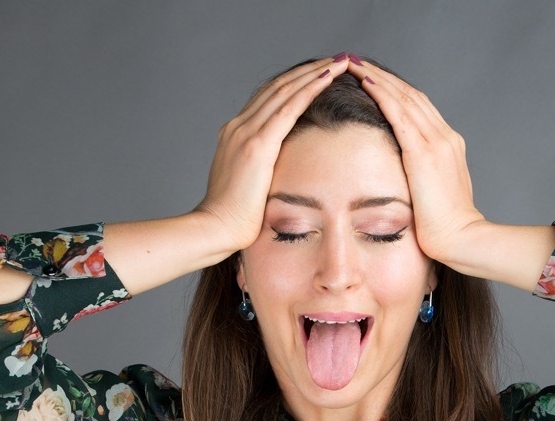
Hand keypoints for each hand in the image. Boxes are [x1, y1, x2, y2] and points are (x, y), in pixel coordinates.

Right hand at [194, 57, 349, 251]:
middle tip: (335, 59)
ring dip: (314, 73)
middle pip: (278, 87)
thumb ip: (261, 170)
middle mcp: (238, 127)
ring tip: (339, 61)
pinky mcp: (257, 146)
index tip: (318, 74)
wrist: (215, 228)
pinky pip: (288, 108)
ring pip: (285, 91)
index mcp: (235, 135)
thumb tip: (280, 174)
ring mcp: (245, 133)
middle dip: (308, 71)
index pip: (268, 98)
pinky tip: (327, 78)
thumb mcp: (248, 185)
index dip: (294, 83)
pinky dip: (309, 90)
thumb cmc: (234, 217)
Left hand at [345, 59, 486, 269]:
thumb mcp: (433, 194)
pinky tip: (365, 81)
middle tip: (356, 60)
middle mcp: (444, 136)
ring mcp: (435, 142)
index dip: (394, 89)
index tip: (372, 77)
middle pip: (410, 94)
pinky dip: (382, 94)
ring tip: (353, 62)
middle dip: (381, 75)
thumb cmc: (445, 228)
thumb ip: (421, 178)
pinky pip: (399, 114)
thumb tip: (401, 177)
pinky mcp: (423, 154)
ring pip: (403, 97)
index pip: (418, 106)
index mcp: (447, 145)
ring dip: (376, 77)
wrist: (462, 239)